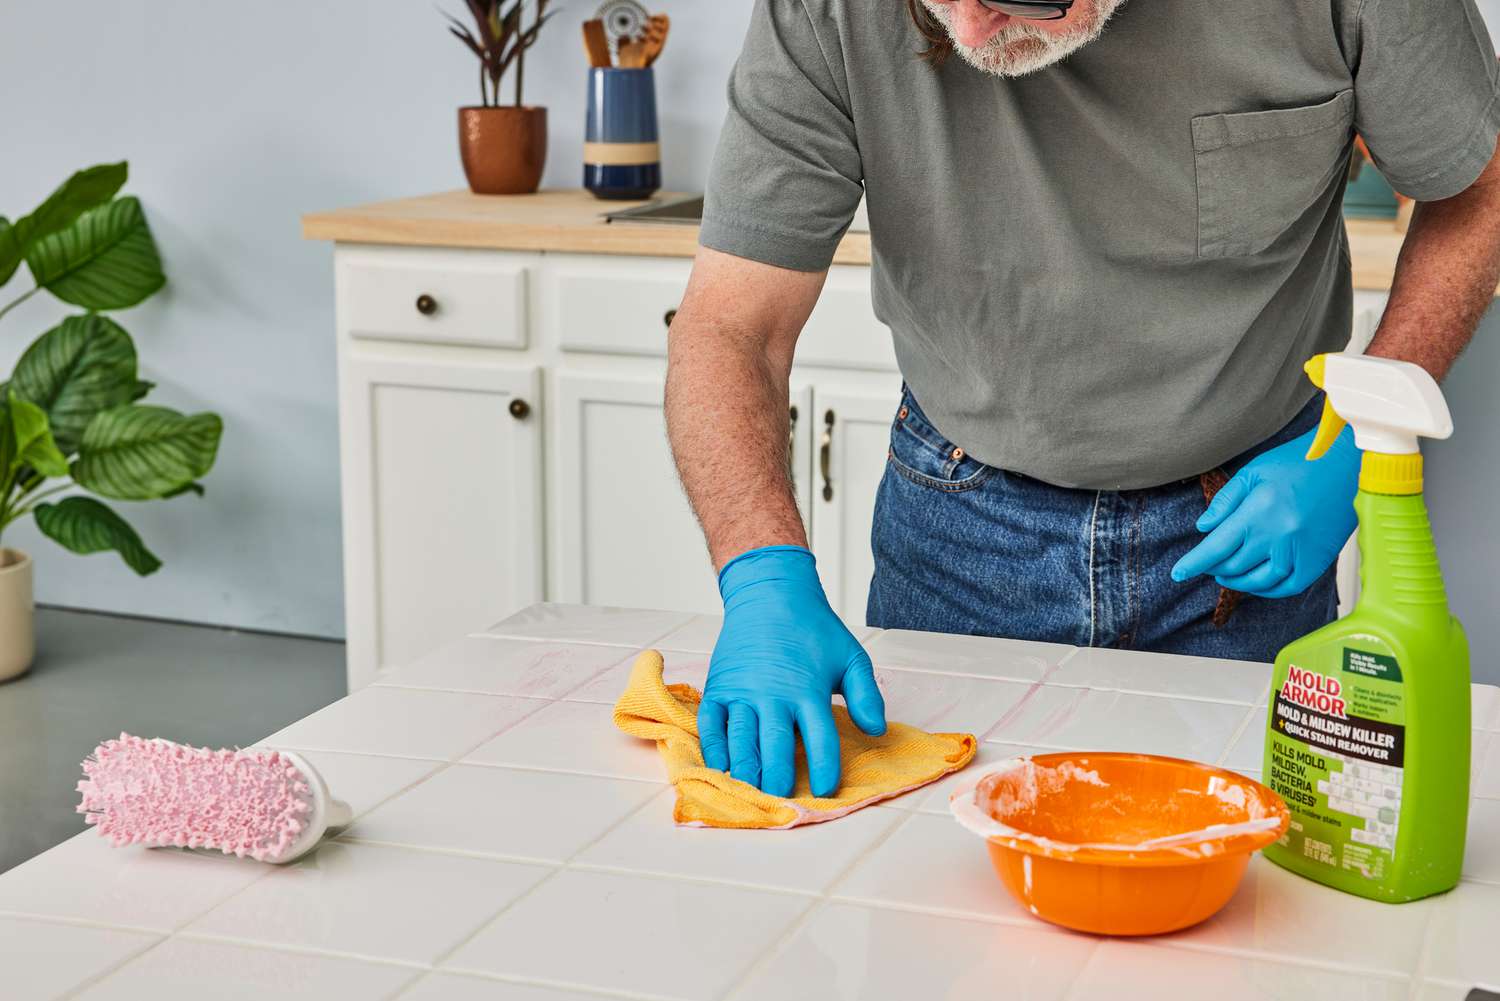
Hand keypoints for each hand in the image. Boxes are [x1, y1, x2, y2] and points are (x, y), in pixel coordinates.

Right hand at [699, 545, 885, 797]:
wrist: (770, 594)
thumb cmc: (814, 629)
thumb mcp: (850, 656)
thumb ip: (866, 694)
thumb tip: (877, 730)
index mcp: (808, 689)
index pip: (820, 740)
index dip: (824, 770)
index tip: (826, 792)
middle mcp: (773, 694)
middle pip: (775, 747)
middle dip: (779, 779)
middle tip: (782, 800)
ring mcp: (742, 691)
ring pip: (741, 740)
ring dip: (745, 770)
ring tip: (751, 792)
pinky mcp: (719, 686)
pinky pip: (711, 723)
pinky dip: (713, 748)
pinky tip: (720, 767)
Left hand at [1171, 426, 1359, 597]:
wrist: (1348, 463)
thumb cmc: (1301, 462)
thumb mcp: (1254, 472)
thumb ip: (1225, 501)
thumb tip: (1203, 527)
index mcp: (1257, 513)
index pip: (1216, 548)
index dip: (1193, 564)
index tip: (1178, 573)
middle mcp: (1277, 536)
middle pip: (1234, 566)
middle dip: (1213, 568)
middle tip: (1206, 564)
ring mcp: (1299, 551)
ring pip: (1258, 581)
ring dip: (1237, 581)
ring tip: (1226, 574)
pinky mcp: (1318, 561)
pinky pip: (1287, 586)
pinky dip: (1267, 590)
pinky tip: (1257, 582)